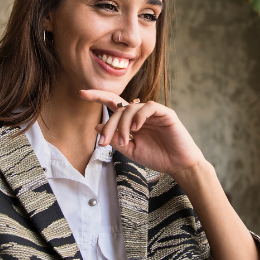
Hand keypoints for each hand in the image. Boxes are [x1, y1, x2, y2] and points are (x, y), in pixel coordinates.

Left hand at [79, 90, 205, 176]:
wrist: (178, 165)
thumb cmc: (157, 157)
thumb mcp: (131, 150)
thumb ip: (115, 139)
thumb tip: (97, 127)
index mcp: (133, 121)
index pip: (114, 104)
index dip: (98, 97)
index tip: (81, 94)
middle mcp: (141, 114)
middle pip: (119, 108)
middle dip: (109, 124)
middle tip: (104, 142)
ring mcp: (153, 112)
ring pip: (131, 108)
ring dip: (123, 125)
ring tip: (124, 141)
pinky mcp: (165, 113)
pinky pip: (148, 107)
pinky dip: (139, 117)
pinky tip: (136, 129)